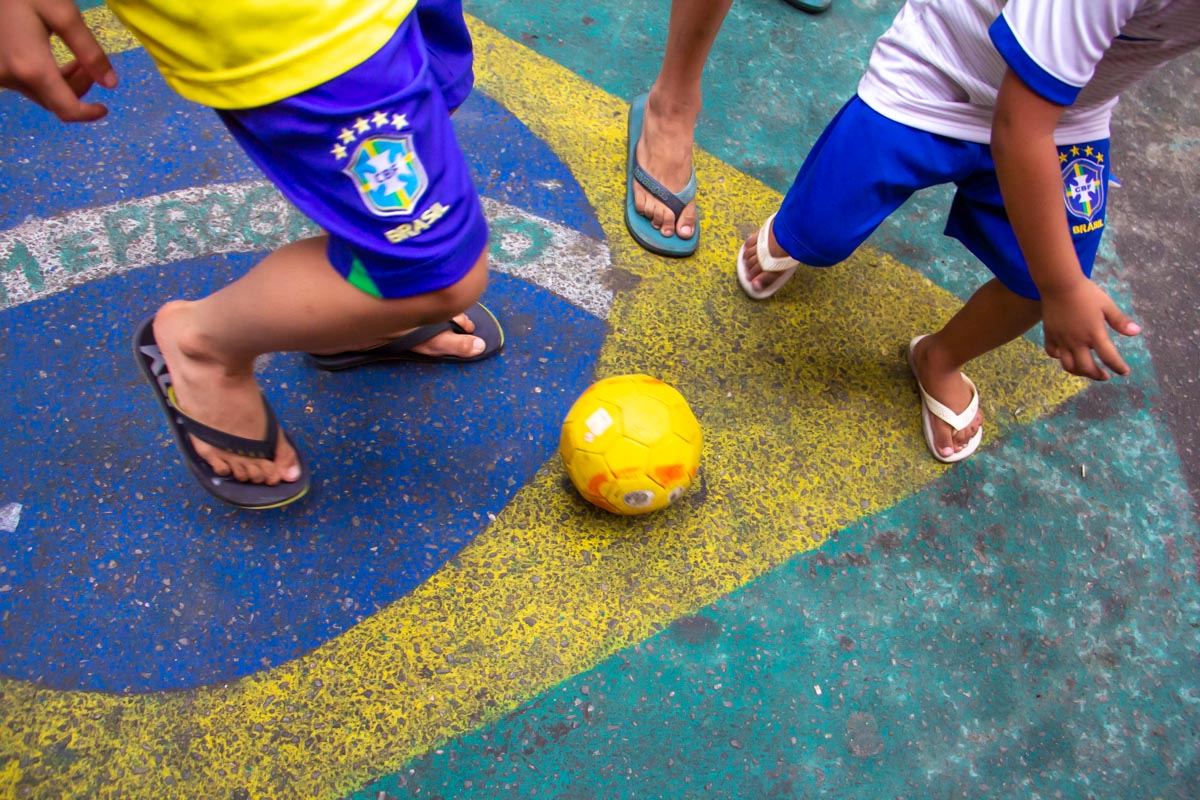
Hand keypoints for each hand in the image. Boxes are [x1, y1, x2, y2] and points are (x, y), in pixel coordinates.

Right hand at [0, 0, 115, 121]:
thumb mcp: (64, 14)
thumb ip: (89, 50)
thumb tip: (111, 84)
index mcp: (31, 67)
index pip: (66, 110)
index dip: (89, 114)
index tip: (104, 108)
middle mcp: (12, 78)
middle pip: (56, 103)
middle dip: (80, 88)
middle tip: (90, 65)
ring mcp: (1, 76)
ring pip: (43, 95)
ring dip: (65, 84)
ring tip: (77, 60)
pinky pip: (28, 85)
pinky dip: (47, 79)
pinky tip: (55, 60)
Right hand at [1040, 279, 1140, 380]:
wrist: (1060, 285)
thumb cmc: (1086, 293)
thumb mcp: (1107, 305)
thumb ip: (1120, 321)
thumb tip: (1136, 332)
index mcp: (1094, 334)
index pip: (1109, 357)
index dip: (1118, 367)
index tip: (1124, 372)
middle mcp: (1077, 342)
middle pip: (1086, 368)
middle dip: (1097, 375)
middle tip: (1104, 376)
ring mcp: (1062, 340)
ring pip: (1068, 365)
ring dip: (1078, 372)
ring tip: (1085, 371)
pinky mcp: (1050, 335)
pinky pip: (1052, 352)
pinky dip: (1059, 358)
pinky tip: (1065, 356)